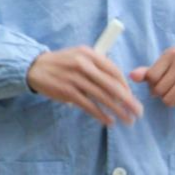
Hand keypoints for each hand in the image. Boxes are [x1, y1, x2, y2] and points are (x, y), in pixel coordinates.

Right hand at [26, 47, 143, 125]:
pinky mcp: (67, 92)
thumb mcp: (80, 56)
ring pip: (102, 97)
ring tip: (127, 120)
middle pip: (111, 85)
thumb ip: (97, 66)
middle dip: (128, 101)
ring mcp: (75, 78)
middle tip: (138, 112)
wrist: (35, 67)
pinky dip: (101, 114)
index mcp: (89, 54)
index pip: (114, 71)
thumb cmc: (62, 63)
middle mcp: (83, 64)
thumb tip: (119, 86)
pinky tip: (109, 121)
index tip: (131, 97)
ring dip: (118, 110)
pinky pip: (89, 105)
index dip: (126, 86)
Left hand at [130, 47, 174, 107]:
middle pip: (159, 89)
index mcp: (172, 53)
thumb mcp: (162, 69)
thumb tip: (132, 76)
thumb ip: (146, 73)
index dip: (153, 84)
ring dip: (172, 100)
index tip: (162, 81)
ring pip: (169, 98)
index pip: (151, 76)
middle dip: (163, 93)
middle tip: (172, 87)